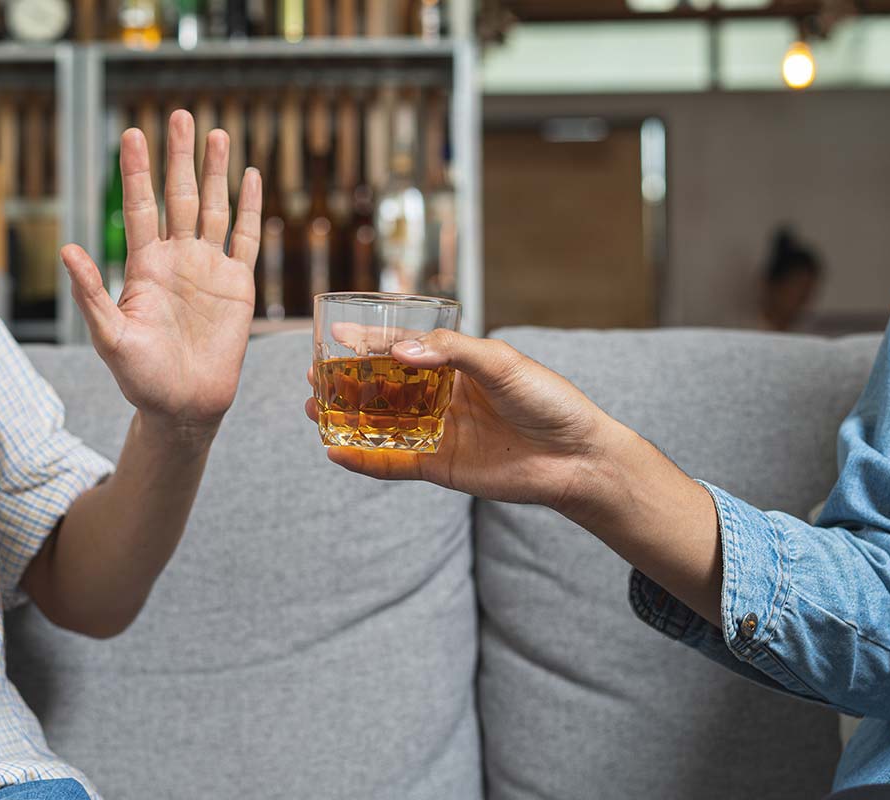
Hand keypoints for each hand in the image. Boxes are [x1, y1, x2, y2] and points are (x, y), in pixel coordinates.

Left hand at [61, 110, 261, 439]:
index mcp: (144, 268)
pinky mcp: (238, 287)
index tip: (132, 134)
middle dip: (179, 157)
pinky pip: (246, 240)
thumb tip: (67, 249)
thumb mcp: (110, 337)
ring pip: (213, 209)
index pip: (140, 208)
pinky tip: (250, 178)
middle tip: (180, 116)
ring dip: (215, 173)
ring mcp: (209, 270)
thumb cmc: (141, 379)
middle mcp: (177, 260)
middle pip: (178, 197)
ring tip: (217, 133)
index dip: (137, 171)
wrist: (184, 407)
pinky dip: (249, 209)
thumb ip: (91, 294)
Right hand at [304, 329, 622, 513]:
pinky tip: (336, 452)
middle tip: (314, 374)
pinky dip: (364, 460)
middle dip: (346, 380)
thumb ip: (450, 352)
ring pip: (381, 424)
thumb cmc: (548, 400)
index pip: (402, 348)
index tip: (335, 334)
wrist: (575, 456)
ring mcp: (438, 433)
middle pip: (382, 386)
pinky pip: (393, 463)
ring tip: (314, 408)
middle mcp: (441, 397)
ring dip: (346, 418)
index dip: (368, 341)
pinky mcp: (440, 467)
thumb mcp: (501, 362)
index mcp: (455, 365)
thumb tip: (397, 350)